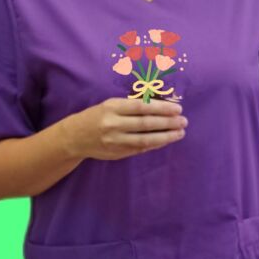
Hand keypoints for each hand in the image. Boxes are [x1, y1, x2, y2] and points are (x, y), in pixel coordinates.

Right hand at [67, 97, 187, 160]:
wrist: (75, 137)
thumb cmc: (96, 116)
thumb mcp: (110, 105)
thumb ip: (131, 106)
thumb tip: (159, 107)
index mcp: (112, 107)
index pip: (141, 107)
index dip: (161, 108)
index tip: (177, 108)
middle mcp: (113, 124)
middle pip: (146, 124)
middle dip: (168, 122)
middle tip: (184, 121)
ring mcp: (116, 141)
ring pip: (145, 140)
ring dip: (166, 136)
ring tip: (180, 133)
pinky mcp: (118, 153)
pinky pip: (140, 149)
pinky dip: (155, 144)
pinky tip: (166, 140)